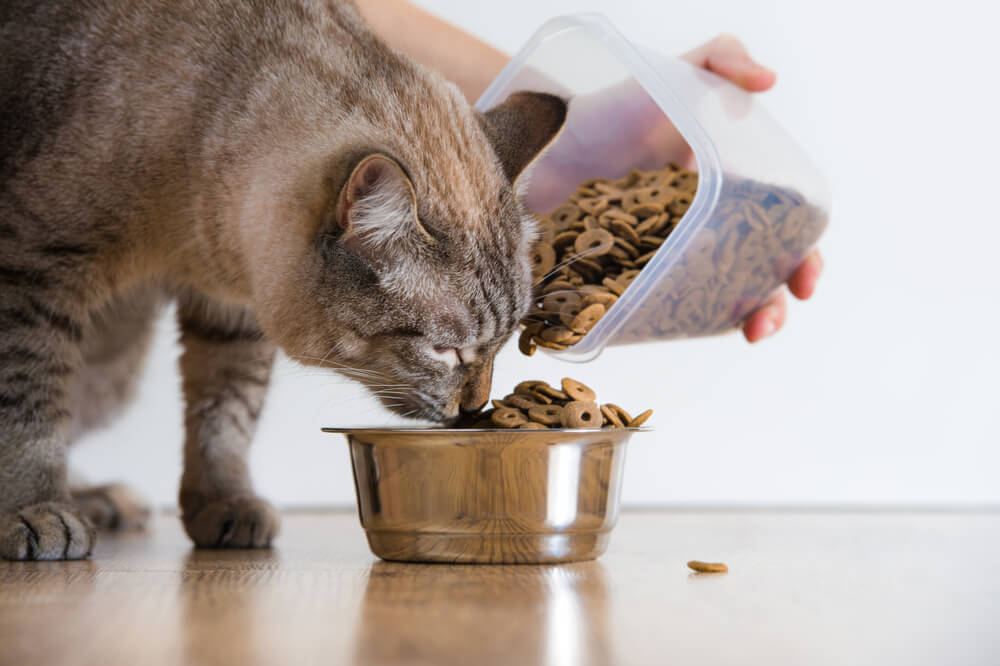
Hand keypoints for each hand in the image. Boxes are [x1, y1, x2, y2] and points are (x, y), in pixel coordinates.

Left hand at [524, 34, 822, 342]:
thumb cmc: (620, 105)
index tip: (803, 283)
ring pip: (715, 295)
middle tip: (765, 326)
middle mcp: (708, 226)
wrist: (551, 136)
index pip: (783, 229)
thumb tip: (768, 81)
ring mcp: (669, 253)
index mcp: (733, 188)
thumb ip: (723, 58)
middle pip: (756, 273)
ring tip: (742, 333)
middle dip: (772, 303)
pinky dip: (675, 321)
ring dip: (737, 319)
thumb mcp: (679, 74)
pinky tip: (678, 330)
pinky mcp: (629, 272)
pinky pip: (660, 303)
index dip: (803, 257)